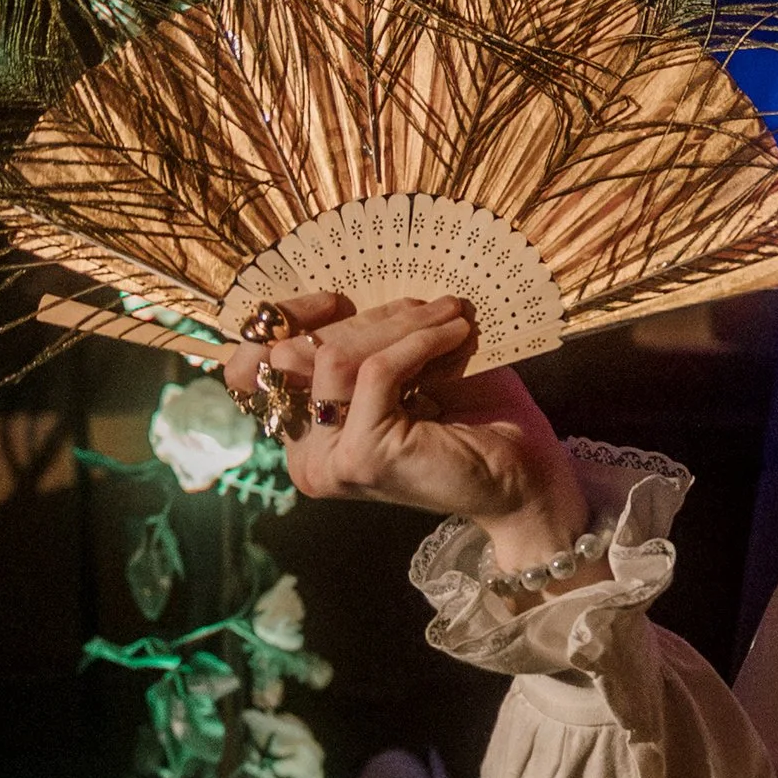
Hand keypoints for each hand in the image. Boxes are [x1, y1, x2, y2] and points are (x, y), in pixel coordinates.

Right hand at [218, 294, 586, 565]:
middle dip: (364, 319)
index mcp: (305, 433)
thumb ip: (361, 343)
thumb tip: (335, 299)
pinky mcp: (362, 457)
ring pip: (335, 358)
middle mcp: (305, 454)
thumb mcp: (406, 369)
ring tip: (450, 318)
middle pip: (296, 353)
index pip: (253, 367)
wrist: (525, 479)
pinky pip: (375, 371)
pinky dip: (418, 342)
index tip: (336, 299)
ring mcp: (329, 460)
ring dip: (399, 325)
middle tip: (426, 308)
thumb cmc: (473, 419)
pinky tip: (457, 337)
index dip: (283, 321)